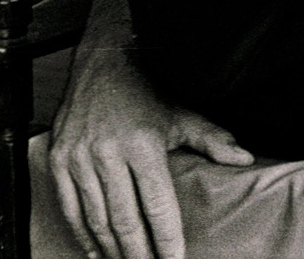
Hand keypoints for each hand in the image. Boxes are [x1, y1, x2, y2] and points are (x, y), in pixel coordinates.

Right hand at [48, 46, 252, 258]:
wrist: (102, 64)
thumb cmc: (146, 93)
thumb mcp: (182, 114)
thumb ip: (213, 140)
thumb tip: (245, 158)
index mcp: (143, 143)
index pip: (157, 204)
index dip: (167, 237)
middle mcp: (108, 153)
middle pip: (125, 219)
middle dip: (140, 252)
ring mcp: (79, 158)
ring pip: (96, 218)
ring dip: (112, 249)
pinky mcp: (58, 160)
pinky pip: (70, 208)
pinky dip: (83, 235)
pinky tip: (96, 252)